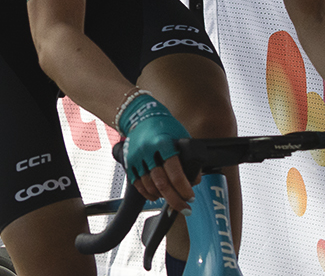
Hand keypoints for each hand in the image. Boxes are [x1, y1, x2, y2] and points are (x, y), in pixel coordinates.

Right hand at [118, 92, 194, 212]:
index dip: (184, 188)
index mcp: (163, 142)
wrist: (140, 116)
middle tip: (185, 209)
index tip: (191, 197)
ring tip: (173, 200)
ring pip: (149, 186)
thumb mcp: (180, 135)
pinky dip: (148, 194)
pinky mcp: (128, 162)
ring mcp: (136, 157)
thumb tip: (195, 180)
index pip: (175, 171)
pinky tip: (157, 197)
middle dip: (175, 199)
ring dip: (163, 197)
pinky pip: (138, 184)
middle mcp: (148, 150)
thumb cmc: (165, 125)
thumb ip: (188, 157)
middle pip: (161, 182)